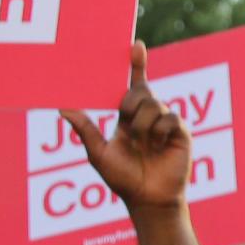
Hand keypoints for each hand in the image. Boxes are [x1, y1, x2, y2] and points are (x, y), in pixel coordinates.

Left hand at [60, 45, 190, 211]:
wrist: (149, 199)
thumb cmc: (123, 179)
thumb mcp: (98, 154)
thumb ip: (85, 130)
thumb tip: (63, 108)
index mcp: (129, 118)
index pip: (133, 85)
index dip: (136, 65)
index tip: (135, 46)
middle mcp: (149, 117)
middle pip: (140, 92)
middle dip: (130, 104)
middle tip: (126, 125)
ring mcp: (166, 123)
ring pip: (154, 104)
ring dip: (143, 126)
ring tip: (144, 145)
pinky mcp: (181, 132)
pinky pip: (169, 118)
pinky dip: (159, 132)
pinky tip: (158, 147)